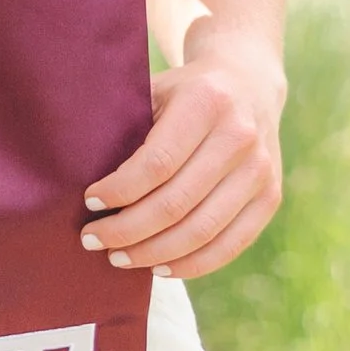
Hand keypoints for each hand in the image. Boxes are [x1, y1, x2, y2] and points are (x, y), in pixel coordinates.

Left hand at [79, 26, 285, 280]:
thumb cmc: (184, 91)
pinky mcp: (270, 197)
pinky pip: (230, 245)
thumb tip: (79, 175)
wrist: (248, 82)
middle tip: (94, 241)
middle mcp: (239, 136)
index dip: (120, 190)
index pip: (157, 162)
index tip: (90, 202)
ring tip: (119, 258)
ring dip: (154, 253)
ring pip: (202, 231)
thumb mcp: (156, 89)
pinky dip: (192, 265)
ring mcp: (261, 170)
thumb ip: (127, 125)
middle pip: (177, 203)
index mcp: (206, 102)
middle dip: (128, 230)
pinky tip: (159, 267)